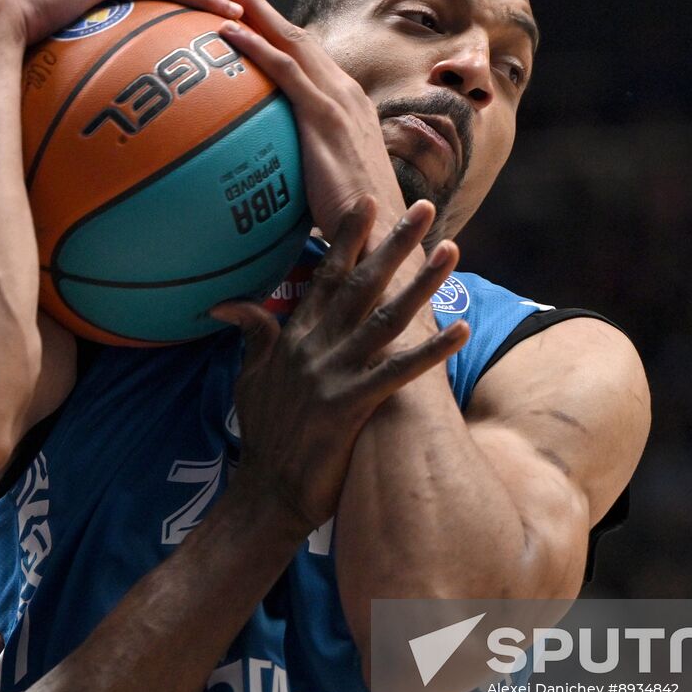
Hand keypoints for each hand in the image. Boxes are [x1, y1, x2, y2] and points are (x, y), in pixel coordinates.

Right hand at [210, 196, 467, 528]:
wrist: (266, 491)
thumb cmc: (264, 434)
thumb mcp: (250, 376)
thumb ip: (252, 334)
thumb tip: (231, 303)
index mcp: (295, 336)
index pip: (326, 274)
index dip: (348, 237)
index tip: (368, 200)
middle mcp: (316, 346)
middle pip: (362, 283)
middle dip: (393, 242)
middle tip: (422, 206)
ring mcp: (333, 374)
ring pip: (386, 318)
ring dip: (421, 283)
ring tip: (450, 250)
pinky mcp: (350, 406)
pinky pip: (399, 372)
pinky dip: (431, 351)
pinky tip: (461, 329)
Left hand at [214, 0, 402, 243]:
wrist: (384, 238)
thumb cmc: (354, 227)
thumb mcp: (325, 190)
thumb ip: (300, 176)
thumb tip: (265, 187)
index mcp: (348, 107)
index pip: (308, 60)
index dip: (279, 34)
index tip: (249, 17)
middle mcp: (346, 94)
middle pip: (298, 39)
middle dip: (262, 7)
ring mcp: (338, 102)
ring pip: (291, 41)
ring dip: (255, 11)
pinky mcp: (325, 117)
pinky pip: (283, 70)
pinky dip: (255, 45)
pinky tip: (227, 31)